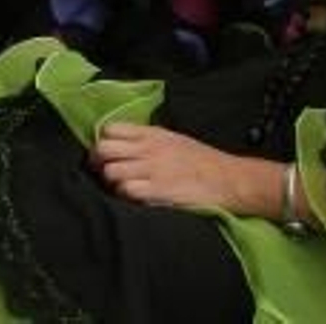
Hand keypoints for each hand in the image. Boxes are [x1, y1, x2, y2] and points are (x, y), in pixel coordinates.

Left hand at [88, 123, 266, 213]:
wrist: (228, 179)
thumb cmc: (201, 160)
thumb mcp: (172, 139)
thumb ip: (147, 138)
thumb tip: (121, 141)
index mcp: (152, 134)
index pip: (110, 129)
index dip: (103, 141)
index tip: (105, 152)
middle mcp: (148, 149)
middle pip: (103, 149)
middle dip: (97, 161)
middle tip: (103, 171)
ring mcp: (152, 170)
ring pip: (110, 171)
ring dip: (111, 181)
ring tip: (120, 187)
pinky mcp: (158, 191)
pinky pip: (126, 191)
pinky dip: (125, 195)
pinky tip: (134, 197)